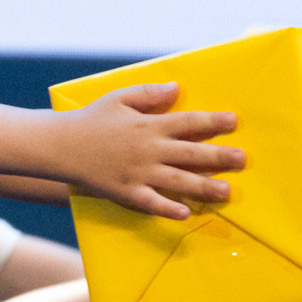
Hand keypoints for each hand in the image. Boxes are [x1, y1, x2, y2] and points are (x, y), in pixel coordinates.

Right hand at [63, 82, 242, 220]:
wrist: (60, 146)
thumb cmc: (90, 119)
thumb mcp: (118, 98)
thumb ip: (149, 94)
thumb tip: (177, 88)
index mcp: (148, 124)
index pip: (188, 122)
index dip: (213, 122)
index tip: (233, 121)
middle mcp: (148, 149)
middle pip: (191, 153)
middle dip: (220, 156)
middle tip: (242, 159)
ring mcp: (138, 172)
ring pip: (178, 180)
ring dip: (204, 186)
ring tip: (226, 191)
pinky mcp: (126, 191)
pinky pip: (151, 202)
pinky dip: (168, 208)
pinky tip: (185, 213)